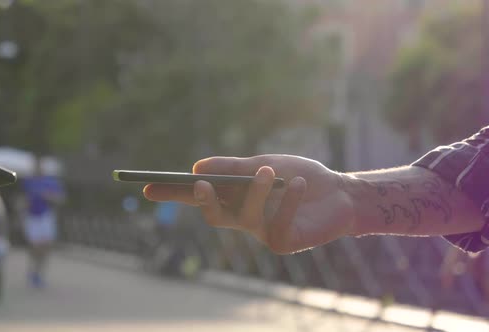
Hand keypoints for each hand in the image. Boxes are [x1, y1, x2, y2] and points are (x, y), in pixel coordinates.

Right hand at [144, 155, 354, 253]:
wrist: (341, 193)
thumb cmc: (300, 176)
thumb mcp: (265, 164)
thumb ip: (234, 168)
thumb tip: (196, 167)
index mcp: (235, 196)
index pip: (198, 195)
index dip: (172, 192)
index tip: (147, 186)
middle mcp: (243, 217)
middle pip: (213, 214)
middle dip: (203, 200)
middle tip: (202, 184)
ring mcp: (261, 232)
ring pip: (245, 216)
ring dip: (256, 191)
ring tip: (270, 172)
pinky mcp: (282, 243)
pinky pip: (276, 222)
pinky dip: (288, 199)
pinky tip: (300, 184)